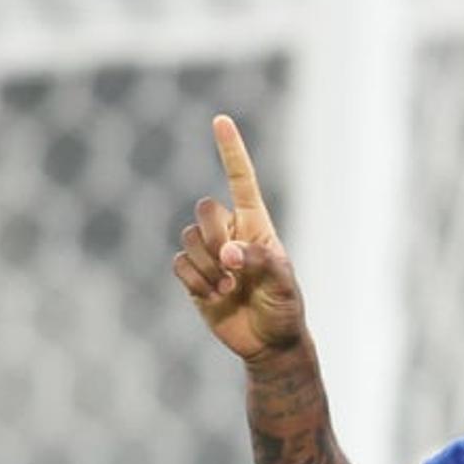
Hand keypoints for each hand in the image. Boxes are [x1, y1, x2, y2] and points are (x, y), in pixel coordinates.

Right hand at [173, 115, 306, 361]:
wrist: (268, 342)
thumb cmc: (283, 307)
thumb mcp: (283, 283)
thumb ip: (259, 262)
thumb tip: (227, 254)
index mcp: (256, 224)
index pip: (241, 180)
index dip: (231, 151)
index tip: (220, 121)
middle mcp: (230, 233)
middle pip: (205, 209)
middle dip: (215, 236)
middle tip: (233, 266)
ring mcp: (210, 254)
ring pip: (188, 238)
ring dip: (206, 266)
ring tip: (228, 288)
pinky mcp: (194, 277)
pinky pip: (179, 265)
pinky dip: (195, 281)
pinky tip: (214, 296)